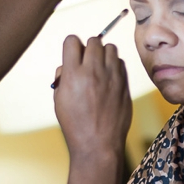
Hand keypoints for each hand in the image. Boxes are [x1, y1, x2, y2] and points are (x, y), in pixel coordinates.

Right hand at [53, 35, 131, 159]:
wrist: (98, 143)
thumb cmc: (75, 124)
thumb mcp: (59, 100)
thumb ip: (63, 76)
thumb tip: (68, 63)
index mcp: (73, 74)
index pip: (72, 40)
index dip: (71, 46)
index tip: (72, 56)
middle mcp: (93, 71)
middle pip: (94, 40)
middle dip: (88, 48)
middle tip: (86, 62)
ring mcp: (112, 76)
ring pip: (111, 47)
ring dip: (103, 54)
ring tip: (99, 69)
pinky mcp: (124, 83)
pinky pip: (120, 62)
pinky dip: (114, 65)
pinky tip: (109, 79)